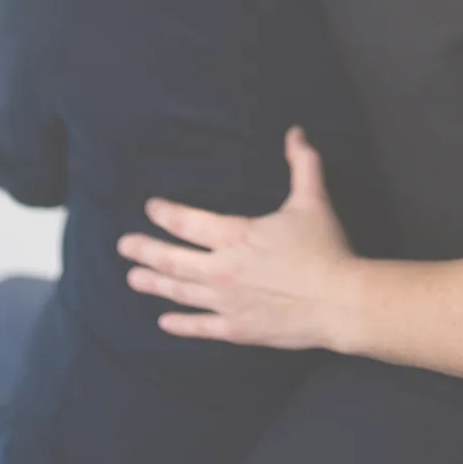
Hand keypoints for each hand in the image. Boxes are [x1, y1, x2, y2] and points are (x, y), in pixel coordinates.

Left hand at [118, 128, 358, 348]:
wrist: (338, 301)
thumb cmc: (324, 248)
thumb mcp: (312, 200)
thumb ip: (302, 164)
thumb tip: (296, 133)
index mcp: (236, 236)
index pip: (188, 222)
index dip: (166, 214)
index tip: (150, 208)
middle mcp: (223, 270)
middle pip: (173, 260)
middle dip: (145, 251)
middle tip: (124, 246)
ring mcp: (228, 303)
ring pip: (181, 293)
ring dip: (154, 284)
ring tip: (133, 279)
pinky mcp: (239, 330)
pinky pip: (201, 327)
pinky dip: (181, 324)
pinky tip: (164, 321)